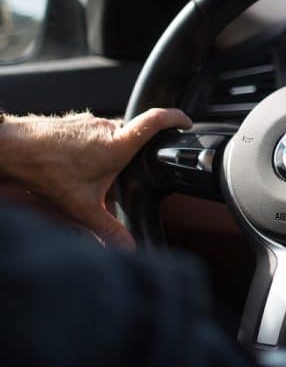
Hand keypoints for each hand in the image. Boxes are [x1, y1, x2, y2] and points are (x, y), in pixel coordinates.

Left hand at [0, 108, 191, 248]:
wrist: (11, 148)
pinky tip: (76, 166)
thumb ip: (108, 229)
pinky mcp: (76, 122)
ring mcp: (90, 122)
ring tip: (93, 175)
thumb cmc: (45, 170)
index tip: (187, 123)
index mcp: (118, 144)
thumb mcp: (81, 206)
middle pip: (135, 135)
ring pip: (113, 136)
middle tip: (125, 176)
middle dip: (135, 155)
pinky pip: (95, 133)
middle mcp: (107, 127)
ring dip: (110, 153)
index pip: (157, 119)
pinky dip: (93, 149)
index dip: (177, 118)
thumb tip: (128, 248)